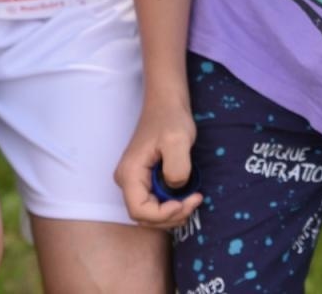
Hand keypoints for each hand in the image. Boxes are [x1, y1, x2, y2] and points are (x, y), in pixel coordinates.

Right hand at [114, 97, 202, 227]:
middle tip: (194, 200)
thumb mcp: (178, 141)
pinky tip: (187, 195)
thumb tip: (175, 189)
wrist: (166, 103)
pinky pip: (155, 203)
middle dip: (171, 216)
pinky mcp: (145, 180)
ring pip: (150, 213)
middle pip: (144, 217)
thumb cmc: (170, 118)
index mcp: (129, 173)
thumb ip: (177, 168)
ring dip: (173, 214)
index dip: (163, 215)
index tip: (185, 201)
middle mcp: (127, 180)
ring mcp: (135, 181)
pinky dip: (172, 206)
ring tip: (193, 198)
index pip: (139, 211)